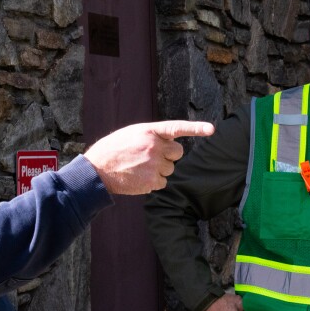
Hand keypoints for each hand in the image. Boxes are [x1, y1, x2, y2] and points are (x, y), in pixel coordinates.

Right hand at [83, 120, 214, 194]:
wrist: (97, 169)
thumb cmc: (114, 149)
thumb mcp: (132, 134)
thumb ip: (152, 136)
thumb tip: (169, 143)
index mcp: (149, 131)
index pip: (177, 127)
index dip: (196, 128)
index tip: (211, 129)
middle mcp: (154, 146)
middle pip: (177, 153)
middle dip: (168, 156)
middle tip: (150, 157)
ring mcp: (153, 164)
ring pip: (170, 169)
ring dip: (159, 170)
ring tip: (139, 167)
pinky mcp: (152, 181)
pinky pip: (163, 182)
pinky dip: (153, 182)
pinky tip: (138, 177)